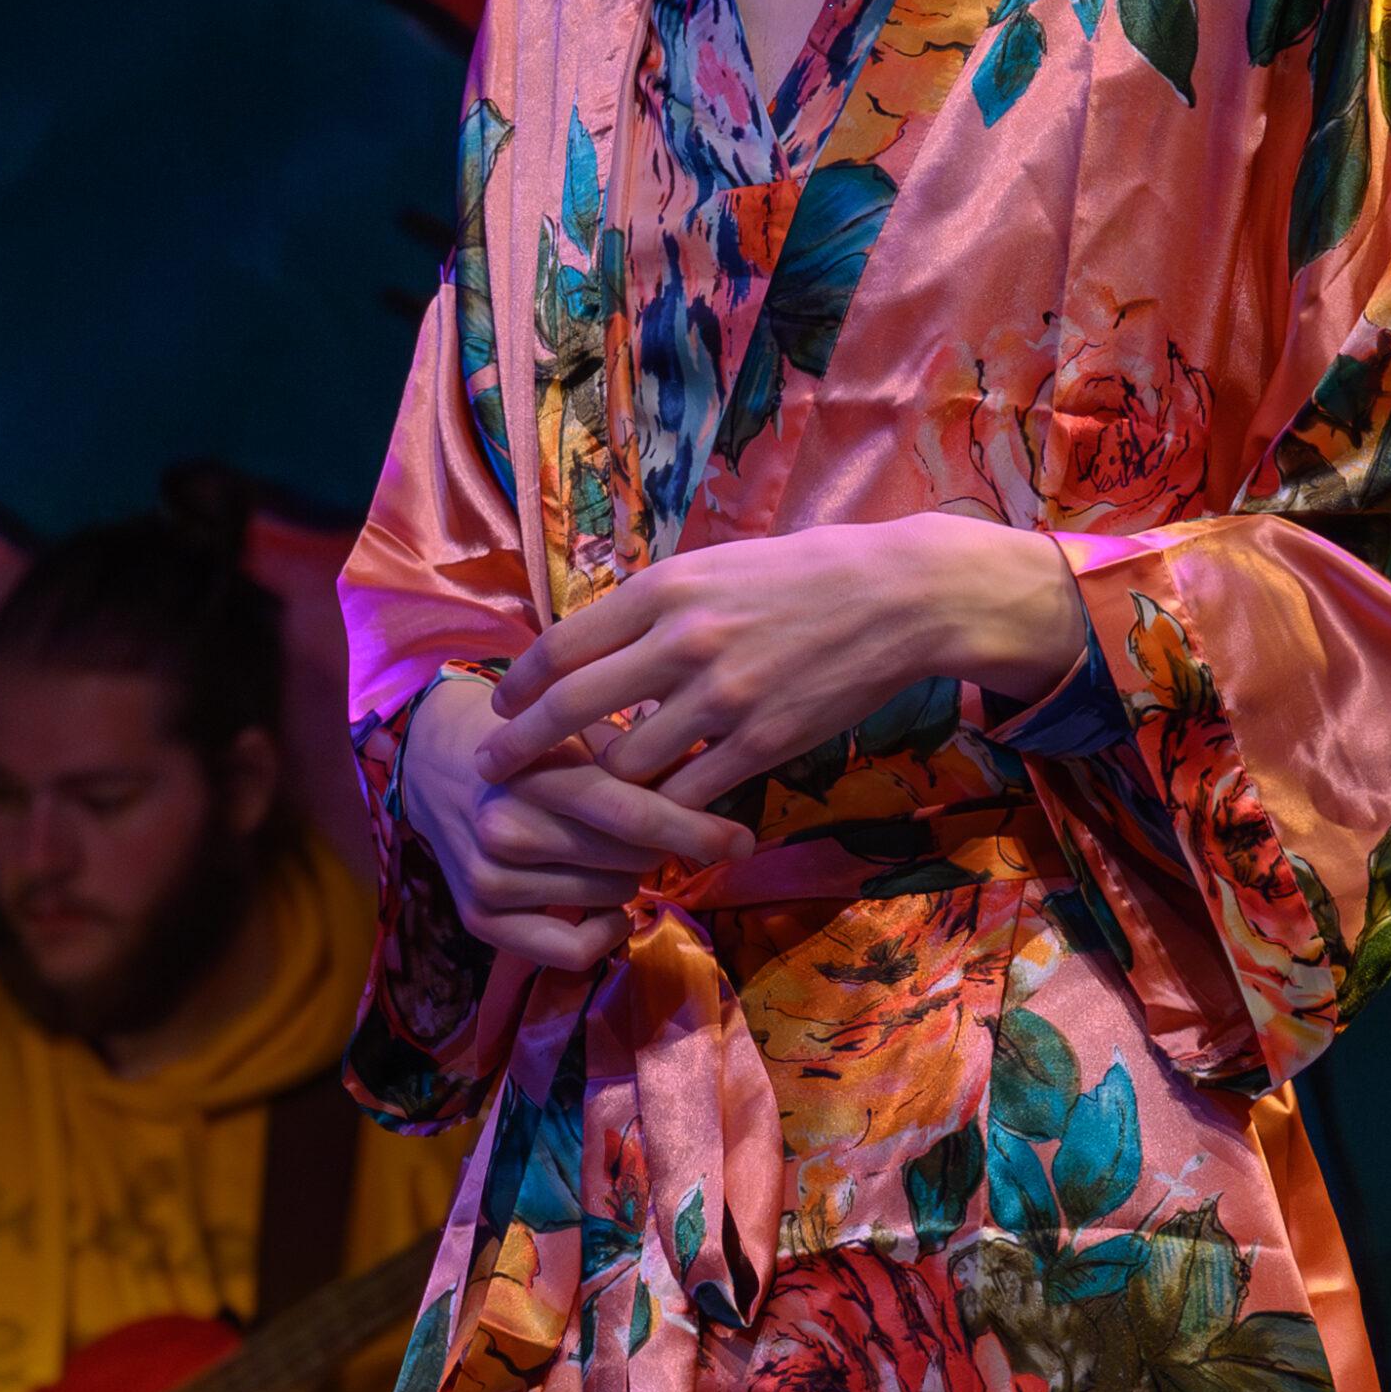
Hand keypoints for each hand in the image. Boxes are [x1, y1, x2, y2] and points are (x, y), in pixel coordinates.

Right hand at [401, 674, 753, 969]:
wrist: (439, 762)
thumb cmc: (532, 741)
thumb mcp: (583, 730)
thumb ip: (639, 753)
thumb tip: (717, 772)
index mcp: (536, 769)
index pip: (629, 811)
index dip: (695, 829)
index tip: (744, 840)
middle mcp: (506, 826)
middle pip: (627, 858)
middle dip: (664, 846)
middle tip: (661, 830)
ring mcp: (489, 876)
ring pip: (609, 898)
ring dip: (632, 879)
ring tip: (615, 852)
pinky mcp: (479, 918)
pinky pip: (570, 950)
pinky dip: (604, 934)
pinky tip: (607, 908)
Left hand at [480, 515, 1086, 809]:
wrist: (896, 597)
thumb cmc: (804, 573)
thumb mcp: (716, 566)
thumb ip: (656, 606)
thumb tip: (594, 643)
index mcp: (665, 589)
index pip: (562, 646)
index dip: (518, 686)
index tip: (500, 709)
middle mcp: (681, 641)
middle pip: (570, 709)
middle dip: (520, 748)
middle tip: (494, 770)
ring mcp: (721, 697)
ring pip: (626, 766)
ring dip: (602, 792)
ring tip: (587, 805)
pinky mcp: (761, 742)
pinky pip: (689, 798)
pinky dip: (665, 818)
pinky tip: (656, 824)